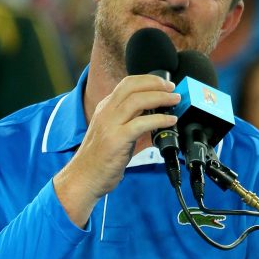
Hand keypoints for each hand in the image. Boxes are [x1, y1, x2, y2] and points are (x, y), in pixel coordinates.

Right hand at [54, 75, 179, 226]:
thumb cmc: (100, 161)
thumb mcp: (117, 136)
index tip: (164, 85)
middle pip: (132, 86)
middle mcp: (106, 112)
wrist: (84, 178)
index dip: (148, 81)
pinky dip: (159, 119)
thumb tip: (160, 123)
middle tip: (173, 89)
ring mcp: (110, 125)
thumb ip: (135, 126)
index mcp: (105, 108)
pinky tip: (170, 121)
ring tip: (175, 101)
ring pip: (137, 100)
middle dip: (156, 83)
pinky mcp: (116, 139)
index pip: (127, 84)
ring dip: (160, 98)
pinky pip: (141, 123)